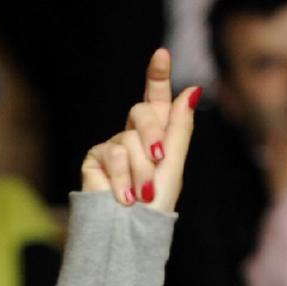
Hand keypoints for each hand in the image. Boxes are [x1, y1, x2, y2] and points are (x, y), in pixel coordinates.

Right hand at [81, 48, 199, 212]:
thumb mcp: (175, 164)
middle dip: (154, 135)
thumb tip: (192, 89)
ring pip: (129, 139)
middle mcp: (132, 136)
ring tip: (142, 194)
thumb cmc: (157, 205)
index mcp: (157, 134)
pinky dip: (123, 179)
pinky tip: (126, 198)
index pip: (155, 99)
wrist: (131, 233)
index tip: (161, 52)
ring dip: (141, 170)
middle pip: (142, 112)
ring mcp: (112, 146)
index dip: (157, 75)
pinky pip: (112, 155)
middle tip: (159, 160)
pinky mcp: (94, 160)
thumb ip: (179, 126)